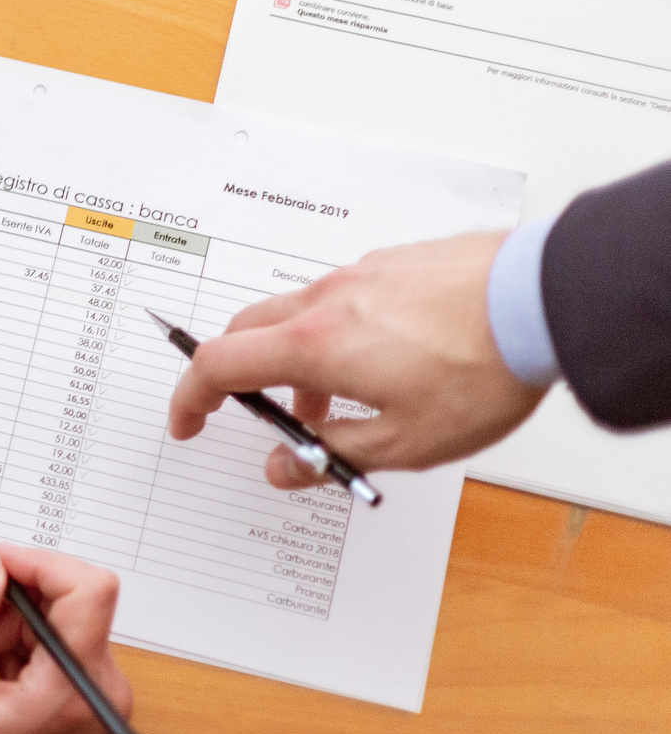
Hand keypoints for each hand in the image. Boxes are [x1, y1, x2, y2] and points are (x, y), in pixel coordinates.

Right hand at [0, 543, 128, 733]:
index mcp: (70, 691)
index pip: (89, 588)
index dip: (39, 562)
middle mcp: (102, 690)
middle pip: (68, 599)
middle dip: (13, 606)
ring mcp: (102, 694)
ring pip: (60, 616)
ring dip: (13, 628)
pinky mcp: (95, 694)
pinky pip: (60, 639)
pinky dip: (22, 646)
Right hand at [166, 231, 545, 488]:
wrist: (542, 300)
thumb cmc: (481, 368)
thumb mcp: (406, 442)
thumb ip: (333, 455)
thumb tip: (285, 469)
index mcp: (313, 344)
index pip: (219, 366)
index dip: (192, 398)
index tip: (190, 422)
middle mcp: (324, 300)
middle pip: (246, 331)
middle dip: (240, 376)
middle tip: (260, 413)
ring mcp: (359, 275)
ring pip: (296, 314)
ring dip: (295, 358)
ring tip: (337, 401)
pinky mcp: (393, 264)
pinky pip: (339, 298)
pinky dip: (333, 331)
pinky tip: (382, 360)